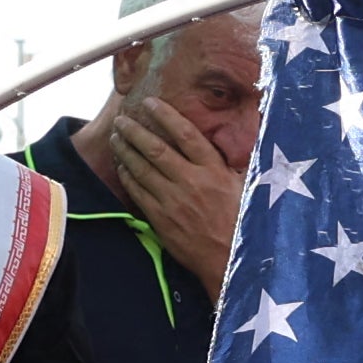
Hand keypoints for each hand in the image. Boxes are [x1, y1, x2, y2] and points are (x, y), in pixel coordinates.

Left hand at [93, 96, 245, 293]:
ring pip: (142, 169)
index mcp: (214, 170)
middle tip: (122, 119)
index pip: (186, 134)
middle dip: (135, 130)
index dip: (165, 115)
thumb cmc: (242, 222)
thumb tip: (234, 139)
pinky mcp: (161, 219)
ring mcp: (173, 201)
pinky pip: (138, 192)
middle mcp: (192, 182)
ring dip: (125, 150)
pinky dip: (127, 176)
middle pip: (156, 149)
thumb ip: (233, 163)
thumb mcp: (246, 186)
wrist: (230, 260)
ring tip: (116, 137)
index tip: (150, 103)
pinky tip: (121, 166)